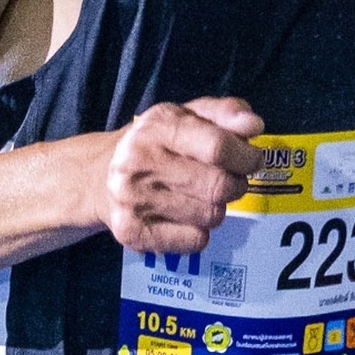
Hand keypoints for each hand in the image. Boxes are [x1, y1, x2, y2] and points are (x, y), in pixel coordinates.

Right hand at [97, 97, 262, 254]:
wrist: (100, 176)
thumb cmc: (156, 143)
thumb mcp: (187, 116)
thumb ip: (224, 113)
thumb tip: (254, 125)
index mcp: (156, 127)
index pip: (218, 147)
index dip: (246, 156)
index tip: (251, 159)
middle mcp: (139, 161)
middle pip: (218, 186)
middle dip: (235, 184)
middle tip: (229, 180)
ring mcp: (133, 199)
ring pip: (211, 215)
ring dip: (217, 208)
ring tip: (201, 196)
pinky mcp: (133, 232)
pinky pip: (195, 241)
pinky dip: (199, 232)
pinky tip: (185, 216)